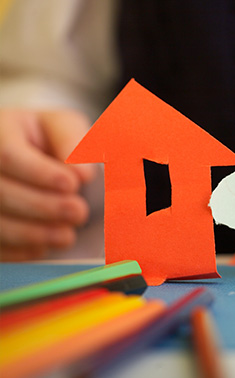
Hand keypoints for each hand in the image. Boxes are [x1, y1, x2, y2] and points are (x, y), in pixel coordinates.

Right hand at [0, 109, 95, 260]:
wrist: (26, 152)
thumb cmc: (46, 138)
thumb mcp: (62, 127)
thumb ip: (73, 142)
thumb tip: (83, 173)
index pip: (8, 155)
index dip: (40, 174)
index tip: (74, 185)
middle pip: (0, 192)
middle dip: (43, 207)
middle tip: (79, 213)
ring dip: (32, 233)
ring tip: (67, 236)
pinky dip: (17, 250)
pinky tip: (43, 248)